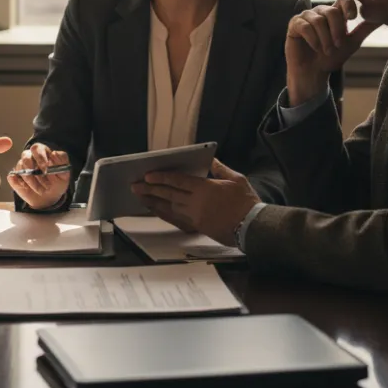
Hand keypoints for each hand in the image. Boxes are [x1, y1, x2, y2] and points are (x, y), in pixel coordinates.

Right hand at [7, 143, 69, 209]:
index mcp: (42, 152)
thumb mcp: (65, 173)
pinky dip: (19, 183)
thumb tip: (53, 154)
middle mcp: (30, 157)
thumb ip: (62, 161)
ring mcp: (21, 167)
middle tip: (45, 184)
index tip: (46, 169)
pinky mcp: (15, 177)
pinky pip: (12, 177)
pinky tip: (27, 188)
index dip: (40, 157)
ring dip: (32, 181)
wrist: (50, 198)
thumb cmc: (57, 182)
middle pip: (25, 156)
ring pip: (20, 168)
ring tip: (41, 190)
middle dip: (34, 171)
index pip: (37, 148)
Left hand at [131, 159, 259, 244]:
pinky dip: (164, 214)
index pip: (177, 181)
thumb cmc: (246, 202)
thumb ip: (220, 169)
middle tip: (135, 186)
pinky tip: (156, 211)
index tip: (147, 175)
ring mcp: (194, 217)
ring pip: (169, 207)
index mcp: (204, 188)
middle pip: (168, 194)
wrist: (252, 226)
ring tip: (140, 198)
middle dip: (150, 189)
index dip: (160, 177)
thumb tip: (210, 160)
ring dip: (153, 202)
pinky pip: (175, 219)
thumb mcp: (236, 179)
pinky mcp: (197, 227)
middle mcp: (195, 202)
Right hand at [286, 0, 379, 105]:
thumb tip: (383, 17)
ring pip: (319, 20)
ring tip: (326, 50)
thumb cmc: (331, 57)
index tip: (352, 18)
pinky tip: (315, 47)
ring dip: (325, 39)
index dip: (349, 5)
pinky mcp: (294, 24)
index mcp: (335, 13)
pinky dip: (313, 39)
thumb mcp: (352, 43)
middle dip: (337, 31)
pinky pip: (305, 26)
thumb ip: (364, 29)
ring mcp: (306, 17)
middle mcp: (320, 12)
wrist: (314, 72)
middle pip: (332, 12)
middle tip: (337, 45)